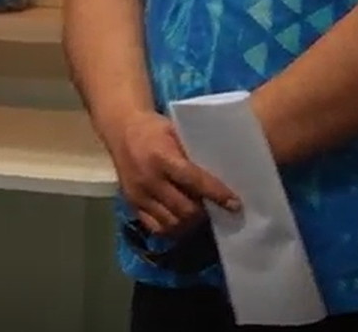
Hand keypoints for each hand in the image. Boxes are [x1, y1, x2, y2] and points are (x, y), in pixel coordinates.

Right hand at [107, 112, 239, 236]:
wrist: (121, 129)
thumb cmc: (155, 129)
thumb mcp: (176, 132)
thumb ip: (193, 154)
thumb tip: (223, 174)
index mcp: (162, 157)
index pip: (194, 181)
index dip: (217, 195)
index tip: (235, 205)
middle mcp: (149, 179)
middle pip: (184, 209)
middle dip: (204, 213)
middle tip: (216, 209)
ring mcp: (138, 195)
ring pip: (171, 223)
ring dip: (189, 223)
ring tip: (198, 215)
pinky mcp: (131, 205)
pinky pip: (155, 228)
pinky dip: (172, 228)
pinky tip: (181, 220)